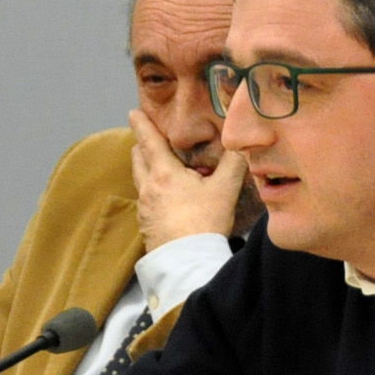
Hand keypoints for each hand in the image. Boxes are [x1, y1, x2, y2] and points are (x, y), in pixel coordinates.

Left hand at [129, 109, 247, 247]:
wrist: (188, 262)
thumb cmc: (205, 222)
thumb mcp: (225, 189)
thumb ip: (234, 162)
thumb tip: (240, 143)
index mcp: (164, 173)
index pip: (148, 141)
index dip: (142, 124)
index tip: (134, 112)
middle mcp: (148, 188)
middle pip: (138, 159)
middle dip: (142, 146)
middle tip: (149, 139)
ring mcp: (144, 208)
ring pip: (140, 180)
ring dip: (147, 169)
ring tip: (161, 169)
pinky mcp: (146, 226)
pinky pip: (146, 201)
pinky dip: (153, 193)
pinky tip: (167, 201)